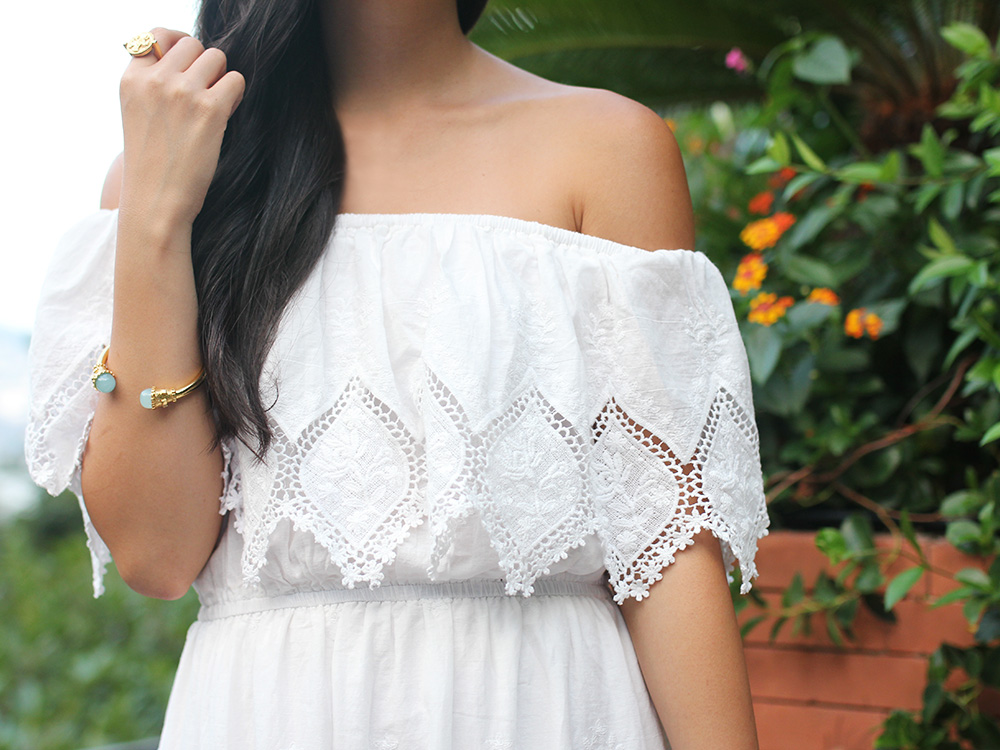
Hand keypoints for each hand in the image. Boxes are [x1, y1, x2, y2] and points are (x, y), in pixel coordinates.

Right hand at [118, 28, 244, 230]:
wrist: (156, 203)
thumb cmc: (152, 165)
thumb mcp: (138, 115)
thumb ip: (154, 85)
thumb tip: (191, 59)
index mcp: (131, 79)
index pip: (156, 35)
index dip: (177, 46)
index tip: (186, 66)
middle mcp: (155, 80)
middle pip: (193, 44)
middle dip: (203, 66)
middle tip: (202, 96)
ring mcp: (182, 92)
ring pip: (217, 57)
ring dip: (221, 79)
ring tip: (213, 108)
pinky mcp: (210, 109)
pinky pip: (236, 80)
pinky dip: (235, 96)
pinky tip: (223, 117)